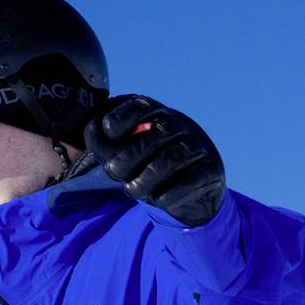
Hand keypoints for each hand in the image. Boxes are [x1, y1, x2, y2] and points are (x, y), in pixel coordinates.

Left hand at [91, 95, 226, 226]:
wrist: (191, 190)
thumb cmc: (149, 164)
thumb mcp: (124, 151)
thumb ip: (104, 142)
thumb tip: (94, 131)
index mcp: (156, 115)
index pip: (139, 106)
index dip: (120, 118)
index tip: (109, 133)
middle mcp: (180, 126)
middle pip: (155, 135)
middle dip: (127, 157)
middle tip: (113, 171)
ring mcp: (198, 148)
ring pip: (172, 159)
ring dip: (145, 179)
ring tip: (132, 190)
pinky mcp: (210, 172)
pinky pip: (191, 181)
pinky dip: (169, 194)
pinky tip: (157, 199)